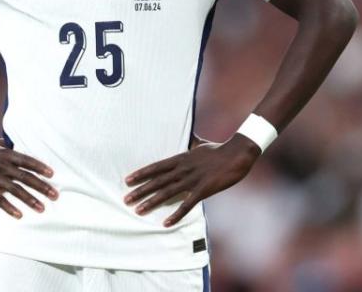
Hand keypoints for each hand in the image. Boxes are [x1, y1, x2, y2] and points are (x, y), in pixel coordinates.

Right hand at [0, 141, 57, 218]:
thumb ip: (9, 147)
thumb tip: (21, 144)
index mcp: (6, 154)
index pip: (27, 160)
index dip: (41, 167)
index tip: (53, 175)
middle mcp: (2, 165)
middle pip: (26, 177)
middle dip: (42, 186)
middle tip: (56, 195)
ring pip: (15, 190)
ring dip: (30, 199)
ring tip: (42, 208)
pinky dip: (9, 208)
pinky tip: (19, 215)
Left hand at [124, 133, 259, 226]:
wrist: (236, 153)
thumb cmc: (218, 149)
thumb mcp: (200, 144)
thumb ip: (191, 143)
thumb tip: (190, 138)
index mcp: (181, 158)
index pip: (156, 167)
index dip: (141, 174)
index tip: (127, 181)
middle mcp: (182, 169)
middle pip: (157, 181)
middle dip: (140, 191)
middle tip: (126, 199)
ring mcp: (192, 179)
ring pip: (167, 193)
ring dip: (151, 202)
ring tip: (138, 210)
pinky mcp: (203, 190)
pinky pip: (187, 204)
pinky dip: (176, 214)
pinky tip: (166, 222)